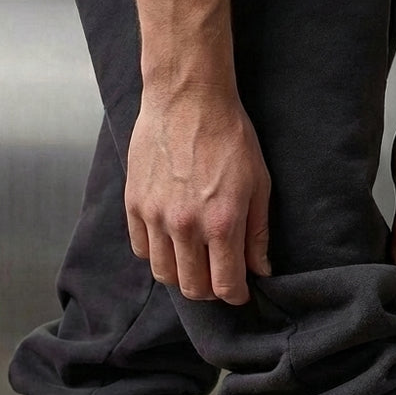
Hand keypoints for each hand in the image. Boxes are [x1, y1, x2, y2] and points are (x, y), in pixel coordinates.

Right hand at [125, 85, 270, 304]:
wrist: (188, 99)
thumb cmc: (230, 137)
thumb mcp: (258, 185)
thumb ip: (258, 233)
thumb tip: (261, 269)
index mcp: (222, 224)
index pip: (225, 285)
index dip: (236, 295)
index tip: (239, 292)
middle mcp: (185, 226)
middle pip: (192, 288)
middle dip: (209, 291)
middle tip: (218, 278)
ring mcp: (155, 216)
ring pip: (164, 273)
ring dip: (182, 275)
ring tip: (195, 262)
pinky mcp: (134, 203)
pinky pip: (141, 248)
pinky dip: (157, 253)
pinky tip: (172, 242)